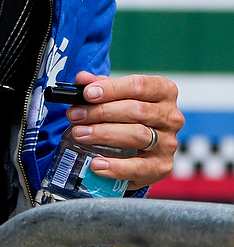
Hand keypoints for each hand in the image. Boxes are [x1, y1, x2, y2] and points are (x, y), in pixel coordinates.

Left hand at [66, 70, 182, 189]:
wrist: (137, 151)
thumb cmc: (126, 117)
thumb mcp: (114, 98)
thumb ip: (98, 87)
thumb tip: (82, 78)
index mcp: (164, 92)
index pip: (139, 86)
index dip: (112, 89)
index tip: (87, 94)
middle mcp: (171, 116)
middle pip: (136, 110)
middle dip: (101, 112)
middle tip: (75, 115)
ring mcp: (168, 142)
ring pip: (138, 135)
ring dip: (104, 134)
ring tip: (79, 134)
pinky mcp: (162, 166)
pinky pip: (139, 167)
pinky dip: (116, 167)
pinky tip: (96, 164)